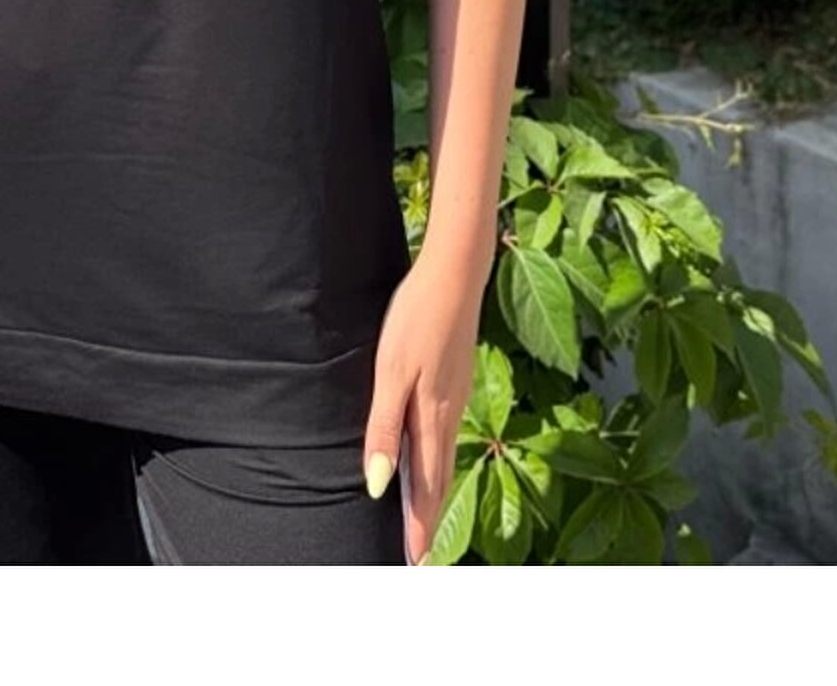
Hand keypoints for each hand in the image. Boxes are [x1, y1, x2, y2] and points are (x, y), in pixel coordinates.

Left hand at [363, 241, 492, 564]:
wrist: (455, 274)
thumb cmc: (417, 318)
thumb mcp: (390, 372)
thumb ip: (384, 428)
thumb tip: (379, 485)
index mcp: (432, 418)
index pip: (426, 487)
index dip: (419, 525)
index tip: (415, 562)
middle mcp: (449, 414)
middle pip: (440, 479)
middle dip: (428, 518)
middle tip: (420, 555)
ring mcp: (456, 396)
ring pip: (445, 457)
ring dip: (434, 491)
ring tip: (423, 518)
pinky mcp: (455, 379)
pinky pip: (446, 434)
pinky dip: (438, 460)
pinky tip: (430, 457)